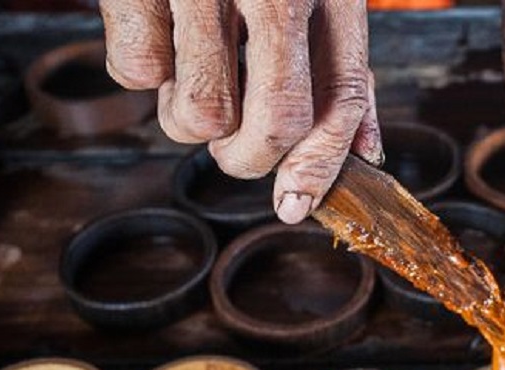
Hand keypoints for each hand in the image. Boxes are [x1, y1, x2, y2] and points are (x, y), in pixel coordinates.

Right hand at [100, 0, 381, 223]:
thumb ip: (343, 67)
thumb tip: (368, 153)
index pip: (343, 96)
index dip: (322, 164)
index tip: (295, 205)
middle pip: (276, 123)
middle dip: (250, 159)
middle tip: (233, 144)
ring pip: (202, 116)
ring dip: (190, 119)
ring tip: (191, 71)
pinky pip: (136, 73)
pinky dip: (139, 69)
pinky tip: (155, 28)